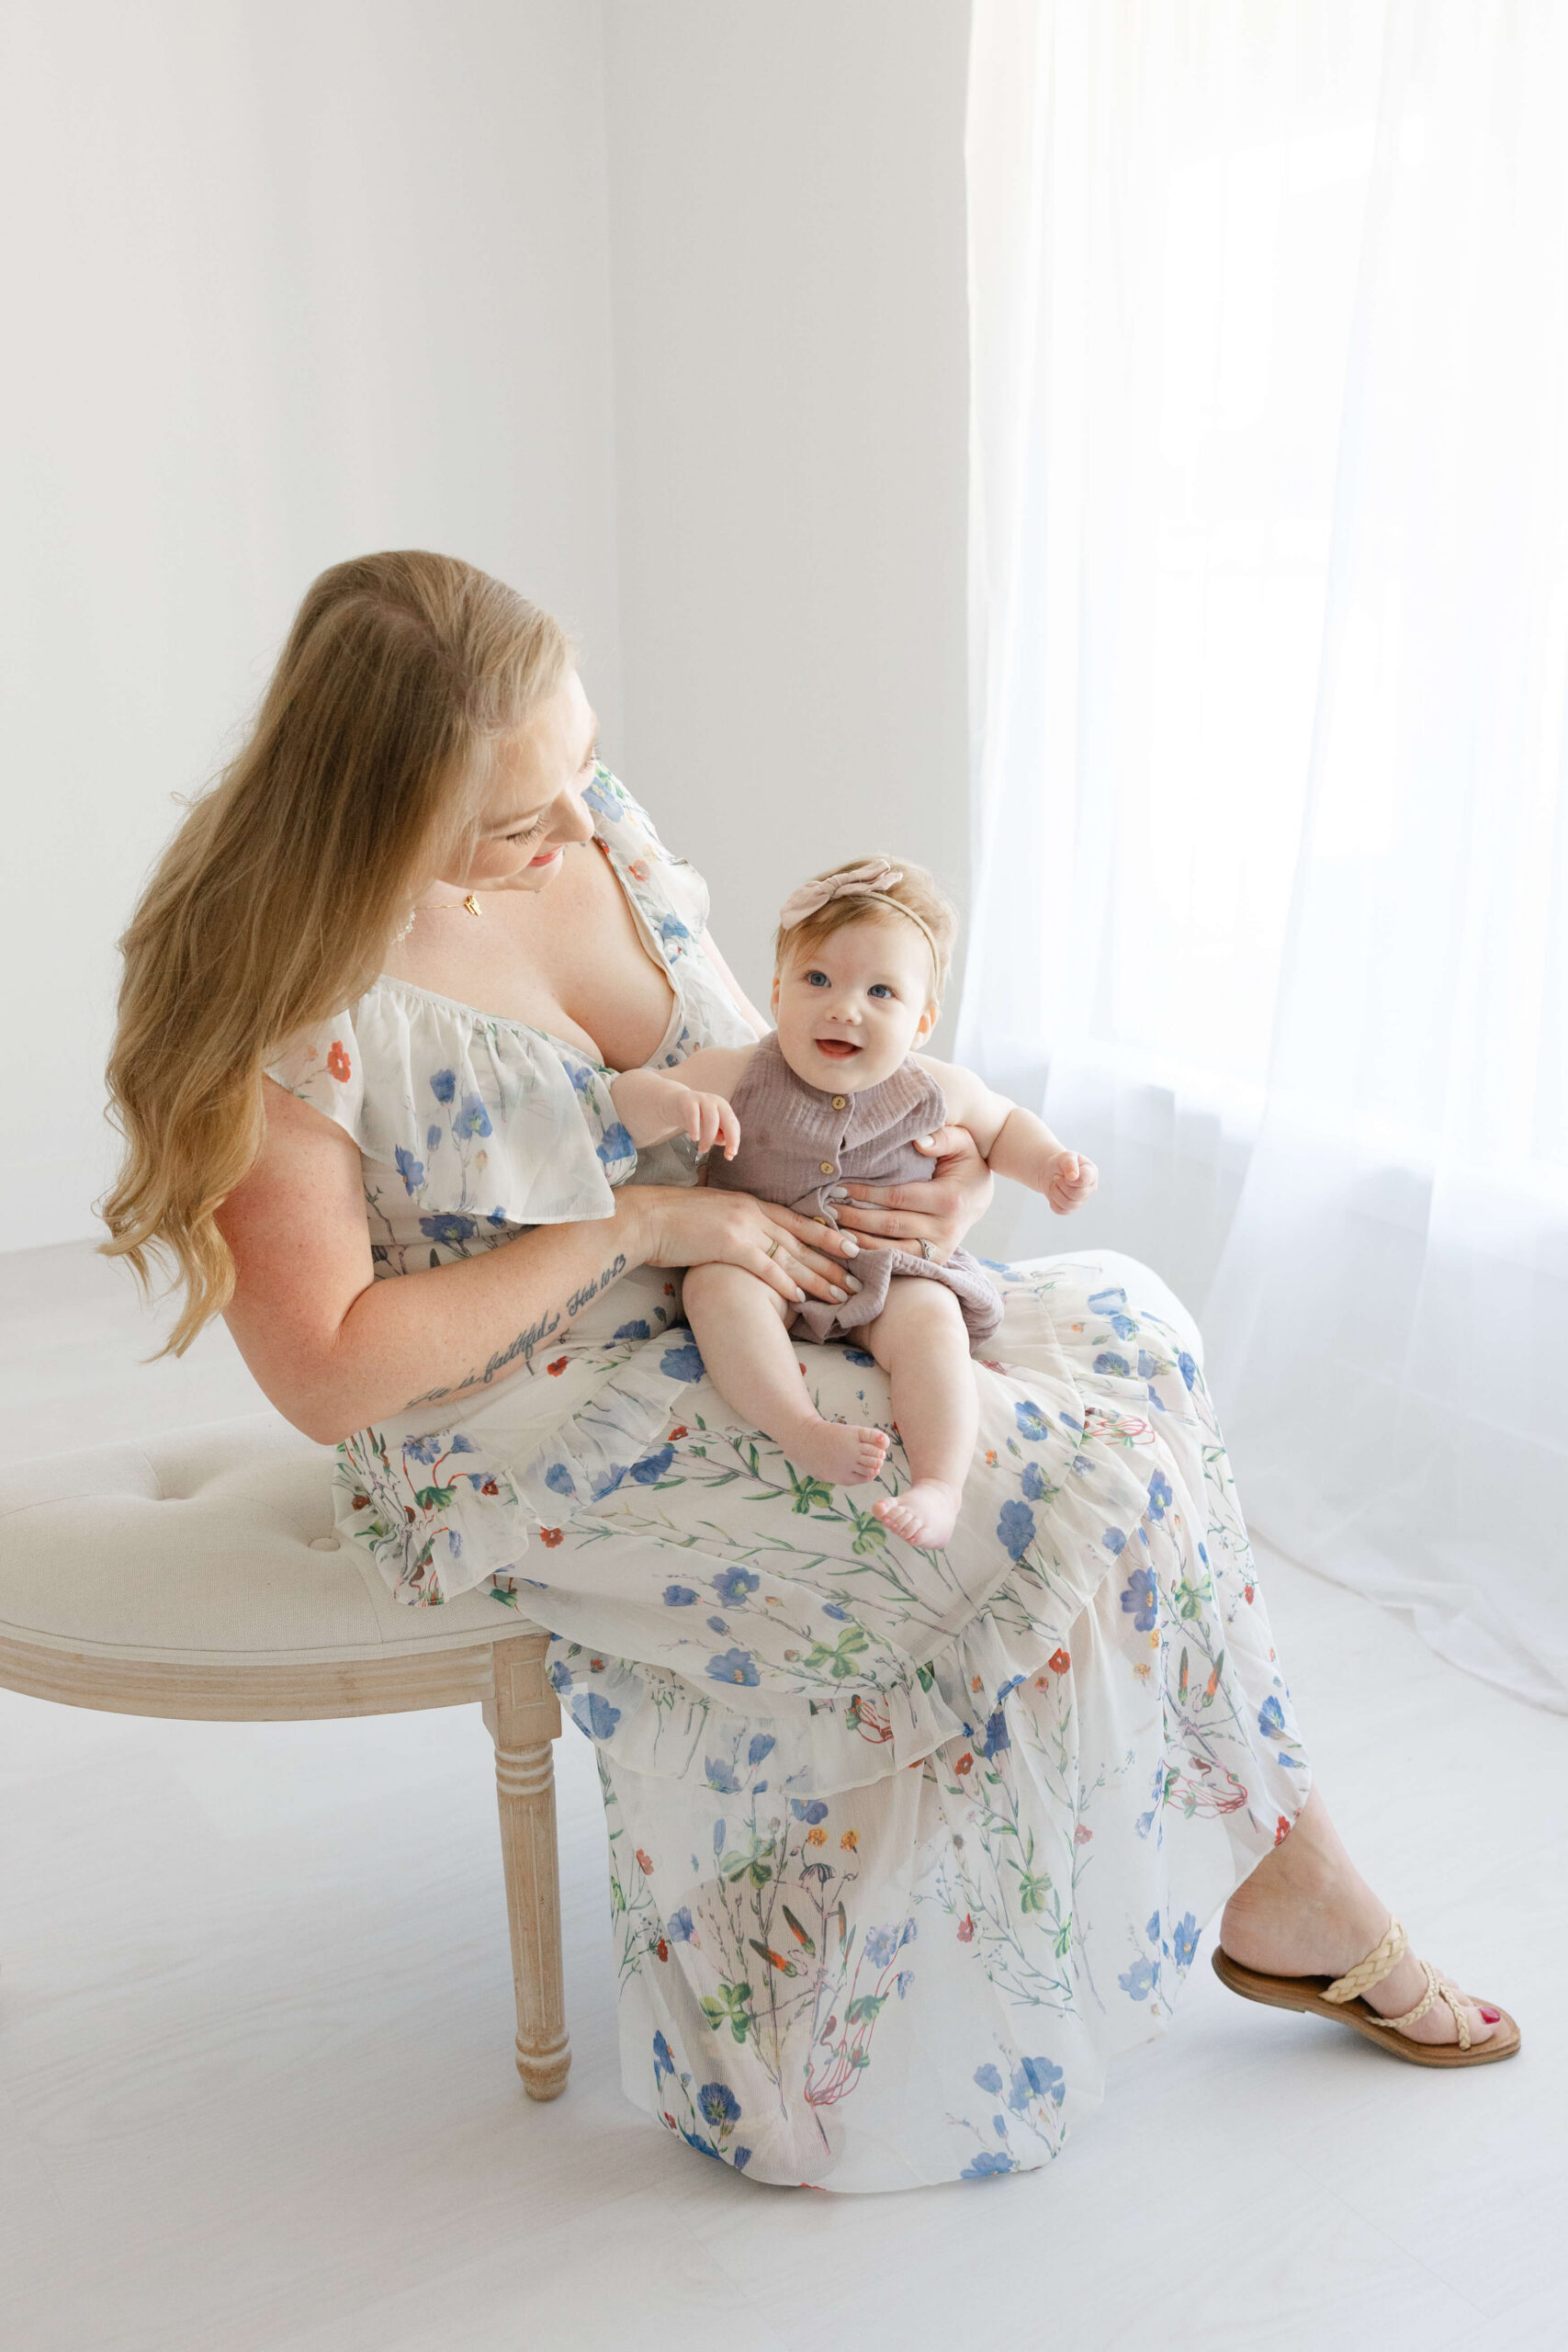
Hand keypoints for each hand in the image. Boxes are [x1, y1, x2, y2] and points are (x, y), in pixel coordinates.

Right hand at [610, 1068, 738, 1159]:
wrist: (673, 1103)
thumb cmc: (695, 1118)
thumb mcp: (708, 1128)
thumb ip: (718, 1136)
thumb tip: (724, 1143)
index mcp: (724, 1109)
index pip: (734, 1126)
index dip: (734, 1141)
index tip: (730, 1155)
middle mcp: (716, 1103)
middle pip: (729, 1121)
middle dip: (731, 1138)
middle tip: (727, 1154)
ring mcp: (702, 1100)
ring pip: (712, 1120)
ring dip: (710, 1137)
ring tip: (703, 1149)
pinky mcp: (687, 1100)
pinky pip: (693, 1114)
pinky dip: (695, 1127)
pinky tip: (694, 1138)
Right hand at [630, 1185, 866, 1308]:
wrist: (646, 1217)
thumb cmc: (672, 1219)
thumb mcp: (712, 1212)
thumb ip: (736, 1223)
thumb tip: (748, 1240)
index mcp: (749, 1203)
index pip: (797, 1221)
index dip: (826, 1235)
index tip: (849, 1247)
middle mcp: (752, 1213)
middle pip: (802, 1240)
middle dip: (832, 1261)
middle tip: (858, 1277)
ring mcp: (743, 1228)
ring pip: (791, 1256)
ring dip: (818, 1278)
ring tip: (841, 1294)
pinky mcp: (730, 1245)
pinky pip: (765, 1267)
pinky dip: (786, 1283)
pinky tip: (802, 1297)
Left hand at [831, 1123, 993, 1255]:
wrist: (981, 1198)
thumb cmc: (965, 1165)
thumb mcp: (962, 1144)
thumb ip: (943, 1138)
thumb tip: (919, 1141)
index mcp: (949, 1200)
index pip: (897, 1198)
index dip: (865, 1194)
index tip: (838, 1187)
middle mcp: (946, 1230)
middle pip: (889, 1226)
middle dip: (854, 1218)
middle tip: (826, 1209)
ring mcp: (939, 1250)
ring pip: (891, 1251)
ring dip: (859, 1243)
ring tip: (831, 1231)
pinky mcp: (932, 1262)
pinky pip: (898, 1262)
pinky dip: (873, 1257)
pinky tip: (850, 1249)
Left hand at [1045, 1149, 1097, 1212]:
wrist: (1051, 1171)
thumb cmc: (1062, 1162)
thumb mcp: (1066, 1156)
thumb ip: (1070, 1163)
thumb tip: (1073, 1177)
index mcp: (1091, 1173)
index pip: (1084, 1181)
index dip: (1070, 1179)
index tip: (1064, 1173)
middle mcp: (1090, 1188)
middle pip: (1078, 1194)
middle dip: (1062, 1185)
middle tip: (1056, 1177)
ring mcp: (1082, 1200)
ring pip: (1070, 1205)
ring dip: (1056, 1193)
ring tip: (1054, 1184)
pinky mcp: (1071, 1208)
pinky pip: (1061, 1211)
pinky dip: (1053, 1202)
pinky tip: (1053, 1193)